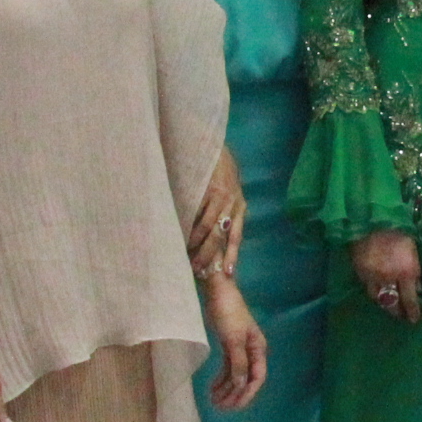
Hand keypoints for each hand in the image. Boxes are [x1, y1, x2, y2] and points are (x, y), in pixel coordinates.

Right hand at [187, 154, 246, 277]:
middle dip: (210, 255)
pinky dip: (189, 223)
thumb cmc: (221, 174)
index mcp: (240, 207)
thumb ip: (225, 213)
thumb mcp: (229, 194)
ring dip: (197, 241)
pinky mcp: (208, 188)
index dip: (232, 255)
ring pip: (209, 225)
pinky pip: (198, 211)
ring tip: (187, 252)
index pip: (236, 237)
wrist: (217, 148)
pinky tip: (181, 230)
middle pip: (221, 236)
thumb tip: (215, 237)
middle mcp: (233, 203)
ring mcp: (221, 196)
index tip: (227, 273)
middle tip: (198, 269)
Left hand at [204, 275, 267, 410]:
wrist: (218, 291)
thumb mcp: (233, 339)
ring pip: (236, 375)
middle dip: (235, 394)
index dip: (247, 393)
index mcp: (258, 348)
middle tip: (221, 408)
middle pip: (246, 379)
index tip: (234, 406)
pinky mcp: (229, 346)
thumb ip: (239, 362)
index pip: (257, 377)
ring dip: (226, 389)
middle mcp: (251, 351)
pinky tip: (213, 389)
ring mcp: (240, 349)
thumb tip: (242, 384)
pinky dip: (221, 379)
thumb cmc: (228, 312)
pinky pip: (227, 368)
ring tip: (214, 402)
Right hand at [353, 227, 421, 324]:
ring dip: (385, 303)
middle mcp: (389, 278)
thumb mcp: (414, 250)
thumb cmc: (400, 231)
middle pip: (392, 303)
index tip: (414, 319)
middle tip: (401, 315)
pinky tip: (378, 291)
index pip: (410, 299)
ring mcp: (372, 276)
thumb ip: (416, 271)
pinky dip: (374, 291)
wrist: (373, 219)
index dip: (413, 311)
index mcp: (406, 271)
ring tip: (390, 305)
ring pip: (378, 298)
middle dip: (397, 311)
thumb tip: (419, 289)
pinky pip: (367, 288)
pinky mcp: (360, 272)